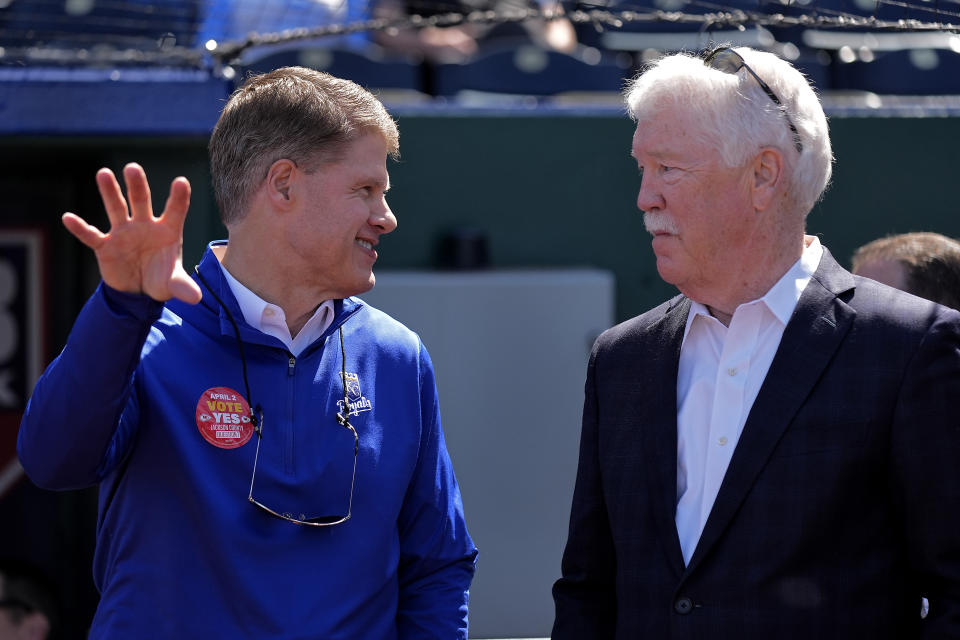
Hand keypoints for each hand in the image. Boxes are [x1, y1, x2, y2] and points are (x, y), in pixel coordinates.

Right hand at [61, 163, 202, 303]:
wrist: (138, 292)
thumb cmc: (160, 280)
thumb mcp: (172, 284)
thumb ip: (183, 287)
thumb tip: (195, 298)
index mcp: (167, 230)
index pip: (175, 210)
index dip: (178, 197)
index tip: (181, 182)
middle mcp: (145, 226)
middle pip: (141, 200)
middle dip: (136, 185)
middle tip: (132, 168)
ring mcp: (124, 232)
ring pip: (116, 208)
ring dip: (109, 192)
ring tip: (103, 173)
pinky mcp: (105, 246)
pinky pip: (91, 235)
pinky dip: (80, 228)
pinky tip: (68, 218)